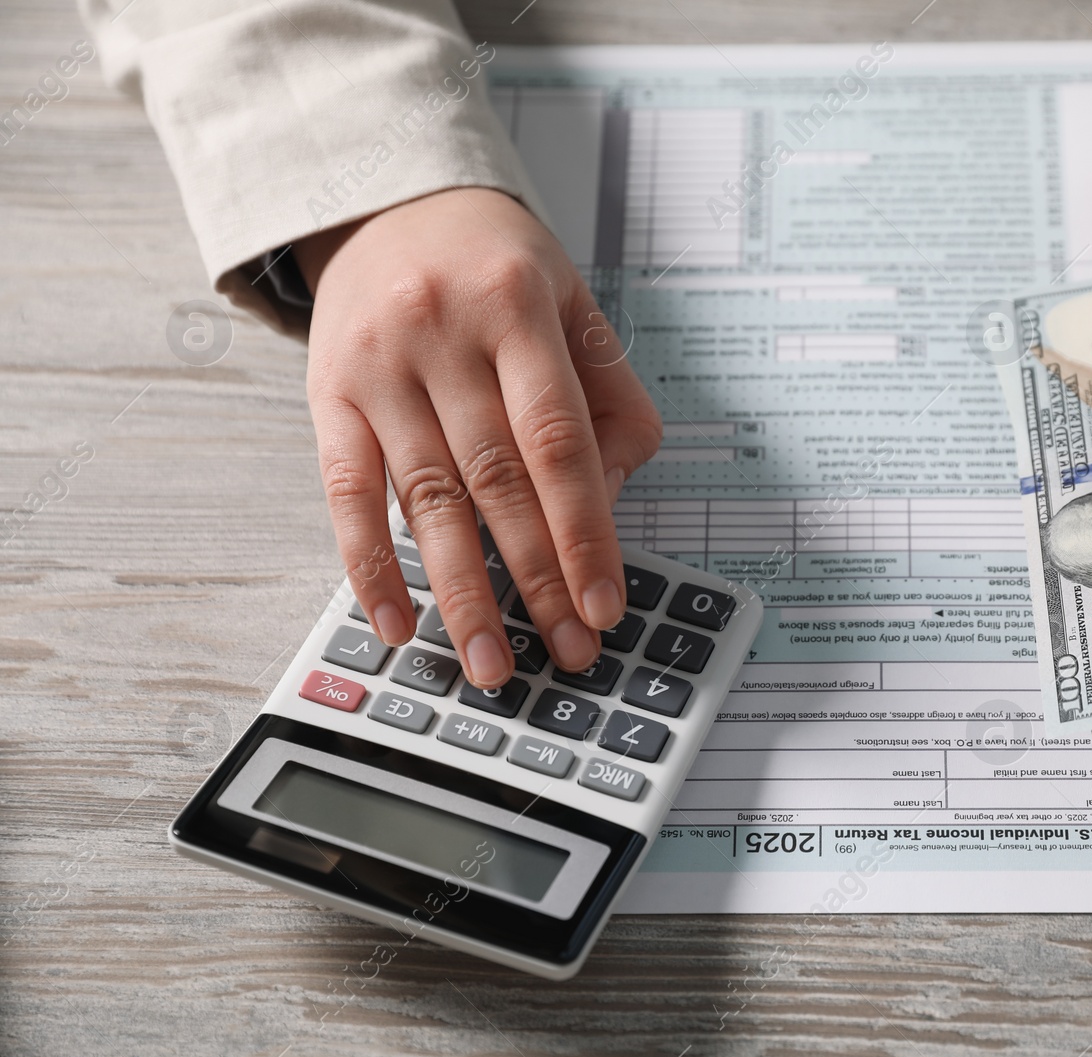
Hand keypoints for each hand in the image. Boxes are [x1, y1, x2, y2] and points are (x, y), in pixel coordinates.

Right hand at [295, 187, 662, 685]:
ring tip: (492, 663)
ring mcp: (377, 366)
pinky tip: (397, 624)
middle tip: (566, 650)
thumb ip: (608, 401)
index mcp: (516, 307)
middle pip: (495, 480)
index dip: (584, 530)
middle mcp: (441, 334)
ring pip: (424, 499)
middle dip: (535, 577)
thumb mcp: (575, 304)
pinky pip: (345, 494)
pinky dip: (369, 567)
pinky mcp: (326, 393)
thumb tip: (607, 505)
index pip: (557, 441)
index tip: (603, 604)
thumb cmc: (496, 267)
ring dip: (460, 593)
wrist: (387, 201)